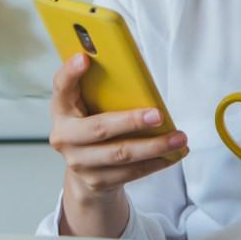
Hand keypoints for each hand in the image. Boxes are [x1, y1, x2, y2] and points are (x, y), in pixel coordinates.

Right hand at [48, 53, 187, 236]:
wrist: (84, 167)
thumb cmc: (91, 122)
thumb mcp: (88, 103)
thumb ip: (100, 88)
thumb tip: (135, 75)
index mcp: (61, 109)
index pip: (61, 87)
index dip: (70, 73)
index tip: (84, 58)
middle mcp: (64, 137)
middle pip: (99, 128)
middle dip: (131, 121)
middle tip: (158, 115)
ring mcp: (79, 162)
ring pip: (120, 154)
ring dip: (154, 147)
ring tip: (179, 138)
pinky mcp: (97, 181)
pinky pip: (131, 172)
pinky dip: (155, 163)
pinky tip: (173, 154)